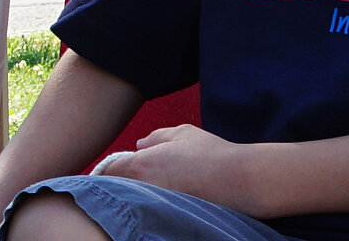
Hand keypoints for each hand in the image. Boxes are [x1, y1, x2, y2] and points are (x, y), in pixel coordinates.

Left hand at [92, 124, 271, 216]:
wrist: (239, 179)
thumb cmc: (211, 153)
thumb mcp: (183, 133)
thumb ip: (156, 137)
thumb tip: (139, 144)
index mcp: (140, 164)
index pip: (108, 170)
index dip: (110, 169)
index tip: (117, 169)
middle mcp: (143, 186)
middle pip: (118, 187)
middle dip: (122, 182)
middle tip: (138, 177)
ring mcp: (155, 204)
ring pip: (134, 198)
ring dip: (137, 193)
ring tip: (156, 186)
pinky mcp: (169, 216)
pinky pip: (151, 208)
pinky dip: (153, 203)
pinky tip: (168, 197)